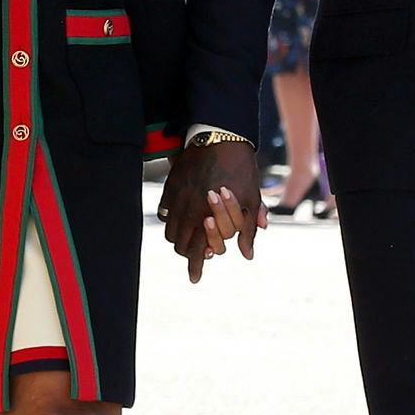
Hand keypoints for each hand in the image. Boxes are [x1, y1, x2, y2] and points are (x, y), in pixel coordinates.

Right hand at [156, 139, 262, 280]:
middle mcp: (188, 209)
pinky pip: (164, 211)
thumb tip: (247, 254)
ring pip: (170, 230)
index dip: (196, 267)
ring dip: (180, 238)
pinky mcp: (170, 185)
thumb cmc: (240, 168)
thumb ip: (247, 229)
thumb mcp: (250, 198)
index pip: (198, 250)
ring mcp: (176, 197)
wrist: (221, 136)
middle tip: (199, 253)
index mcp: (208, 214)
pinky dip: (171, 220)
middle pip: (180, 244)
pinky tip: (182, 218)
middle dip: (189, 253)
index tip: (195, 278)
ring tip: (192, 236)